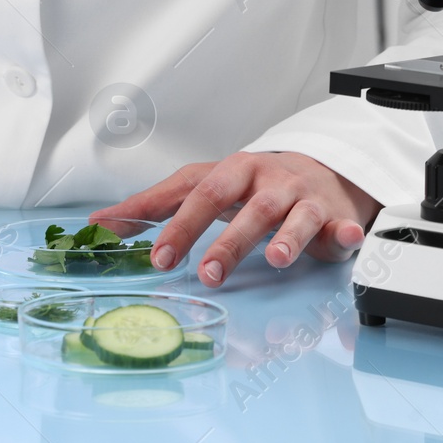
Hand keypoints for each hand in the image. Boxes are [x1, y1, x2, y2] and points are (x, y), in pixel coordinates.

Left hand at [92, 152, 380, 287]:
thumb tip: (98, 222)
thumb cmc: (251, 183)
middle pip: (243, 207)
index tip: (155, 256)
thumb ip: (153, 205)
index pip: (196, 195)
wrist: (316, 170)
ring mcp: (300, 197)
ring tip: (275, 261)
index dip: (176, 225)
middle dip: (226, 241)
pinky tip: (342, 238)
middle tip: (207, 272)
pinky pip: (340, 224)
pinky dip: (343, 232)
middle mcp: (264, 182)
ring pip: (292, 217)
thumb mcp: (201, 186)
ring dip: (285, 239)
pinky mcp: (332, 215)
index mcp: (229, 173)